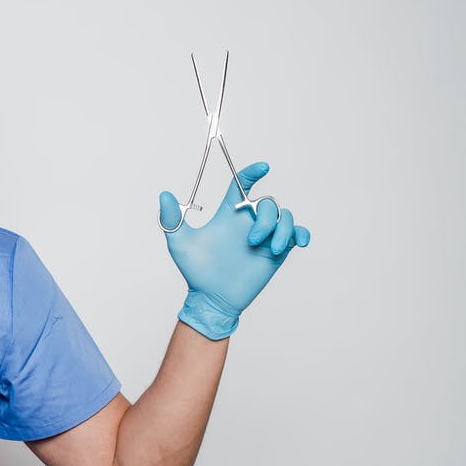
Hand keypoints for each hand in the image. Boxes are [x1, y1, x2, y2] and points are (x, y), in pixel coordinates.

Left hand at [158, 161, 309, 339]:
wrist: (212, 298)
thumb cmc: (195, 271)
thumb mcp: (180, 243)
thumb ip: (171, 218)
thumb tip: (164, 193)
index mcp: (228, 214)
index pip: (241, 185)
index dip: (252, 173)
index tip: (262, 167)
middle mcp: (248, 222)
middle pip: (267, 203)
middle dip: (265, 219)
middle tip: (251, 241)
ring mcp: (264, 236)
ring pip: (284, 216)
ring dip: (281, 229)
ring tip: (270, 249)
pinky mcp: (276, 251)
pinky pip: (296, 234)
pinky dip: (301, 234)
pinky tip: (299, 242)